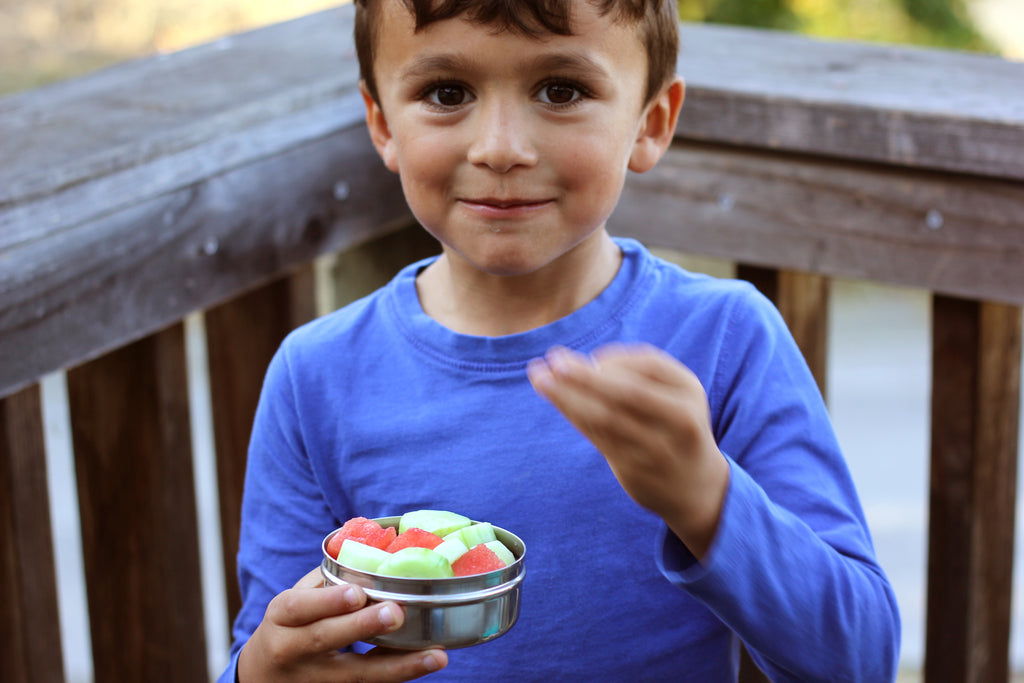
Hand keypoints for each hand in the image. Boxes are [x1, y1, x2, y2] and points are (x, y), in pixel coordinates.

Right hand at [237, 567, 447, 681]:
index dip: (327, 601)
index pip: (299, 608)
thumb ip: (329, 580)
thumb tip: (378, 547)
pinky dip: (397, 677)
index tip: (357, 592)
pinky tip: (425, 665)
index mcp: (282, 618)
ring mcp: (312, 680)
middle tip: (397, 613)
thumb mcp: (297, 600)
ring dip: (398, 666)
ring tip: (435, 657)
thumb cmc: (292, 625)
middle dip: (362, 626)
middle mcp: (291, 650)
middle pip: (325, 640)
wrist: (265, 676)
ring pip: (355, 676)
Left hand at [527, 343, 728, 558]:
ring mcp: (657, 449)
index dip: (615, 357)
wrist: (697, 488)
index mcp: (690, 392)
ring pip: (605, 417)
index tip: (592, 358)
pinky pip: (597, 437)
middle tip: (552, 358)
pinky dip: (573, 413)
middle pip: (625, 392)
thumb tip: (582, 363)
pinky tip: (554, 398)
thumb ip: (638, 375)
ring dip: (568, 395)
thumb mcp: (675, 396)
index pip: (649, 364)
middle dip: (585, 375)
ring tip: (539, 376)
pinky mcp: (634, 470)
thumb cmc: (676, 428)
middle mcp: (679, 420)